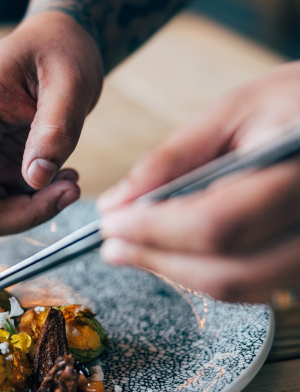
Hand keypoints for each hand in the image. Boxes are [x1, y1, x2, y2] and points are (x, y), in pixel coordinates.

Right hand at [0, 12, 102, 304]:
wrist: (67, 51)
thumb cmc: (58, 54)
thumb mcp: (67, 79)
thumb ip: (55, 129)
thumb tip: (37, 179)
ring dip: (27, 216)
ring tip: (72, 185)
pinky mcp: (3, 176)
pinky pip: (13, 211)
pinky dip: (41, 208)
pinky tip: (68, 182)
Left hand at [97, 61, 299, 302]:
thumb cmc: (292, 102)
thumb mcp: (231, 112)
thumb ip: (172, 158)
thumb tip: (116, 203)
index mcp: (299, 172)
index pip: (217, 224)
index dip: (153, 231)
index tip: (109, 223)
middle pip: (228, 271)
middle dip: (157, 260)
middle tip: (112, 245)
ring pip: (242, 289)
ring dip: (177, 273)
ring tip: (135, 248)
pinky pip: (256, 286)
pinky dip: (207, 274)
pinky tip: (176, 251)